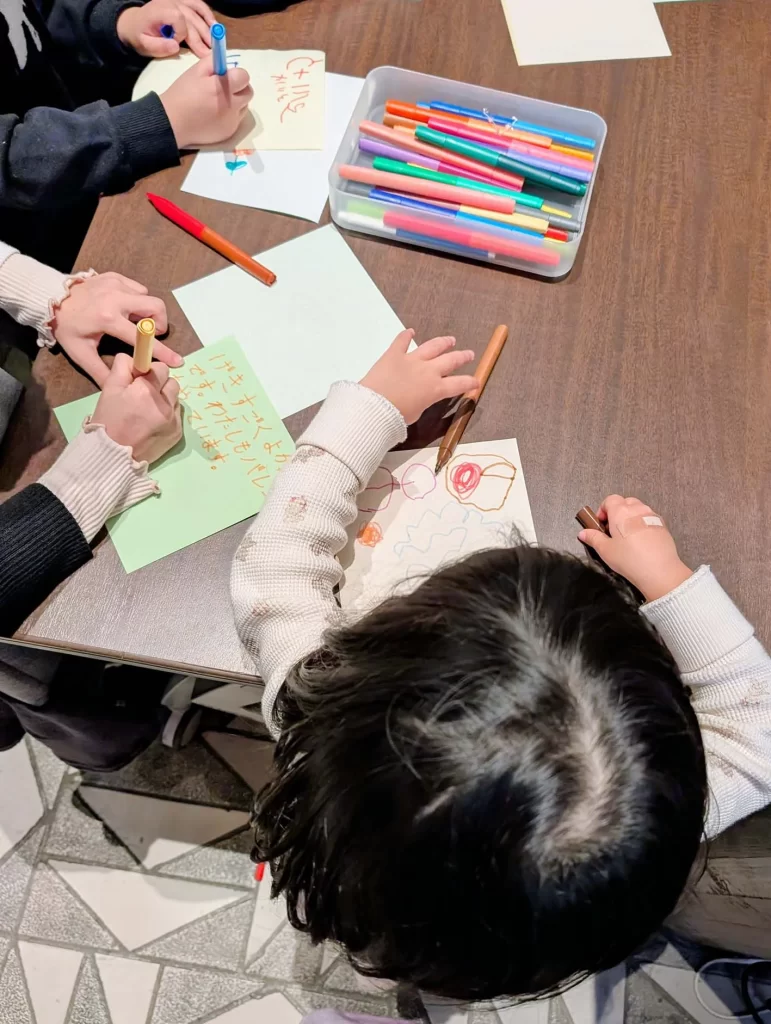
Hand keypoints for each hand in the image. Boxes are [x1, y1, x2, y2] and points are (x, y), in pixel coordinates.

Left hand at [51, 273, 181, 385]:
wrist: (51, 298)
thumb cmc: (68, 328)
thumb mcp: (81, 353)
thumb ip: (102, 372)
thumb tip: (120, 389)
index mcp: (108, 319)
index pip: (143, 338)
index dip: (162, 352)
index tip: (177, 360)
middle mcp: (116, 299)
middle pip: (156, 307)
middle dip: (159, 324)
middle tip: (149, 334)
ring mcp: (116, 284)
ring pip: (148, 297)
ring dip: (147, 312)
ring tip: (134, 321)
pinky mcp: (115, 276)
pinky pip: (138, 288)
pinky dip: (137, 300)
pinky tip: (124, 308)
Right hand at [92, 354, 182, 464]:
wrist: (114, 456)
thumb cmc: (108, 421)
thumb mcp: (109, 389)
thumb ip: (123, 367)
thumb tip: (136, 357)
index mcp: (146, 392)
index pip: (161, 369)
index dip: (149, 372)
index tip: (140, 380)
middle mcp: (164, 405)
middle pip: (171, 382)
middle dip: (159, 385)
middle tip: (143, 395)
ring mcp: (173, 421)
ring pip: (175, 398)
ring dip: (164, 399)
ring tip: (147, 410)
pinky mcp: (177, 434)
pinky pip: (177, 415)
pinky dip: (167, 415)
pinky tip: (152, 422)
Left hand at [117, 0, 214, 57]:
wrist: (134, 23)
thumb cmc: (140, 36)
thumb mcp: (143, 45)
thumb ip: (158, 46)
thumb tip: (176, 46)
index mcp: (159, 10)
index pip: (178, 18)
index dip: (181, 33)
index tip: (178, 44)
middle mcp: (170, 2)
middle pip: (191, 18)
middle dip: (201, 36)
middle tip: (209, 53)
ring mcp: (177, 1)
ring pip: (197, 12)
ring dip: (208, 27)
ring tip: (215, 42)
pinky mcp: (182, 2)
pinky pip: (198, 4)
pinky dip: (207, 14)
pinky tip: (215, 26)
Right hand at [160, 55, 252, 148]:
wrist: (173, 123)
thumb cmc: (183, 94)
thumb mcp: (196, 70)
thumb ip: (214, 62)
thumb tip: (226, 61)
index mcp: (223, 87)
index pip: (244, 76)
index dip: (236, 74)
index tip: (226, 76)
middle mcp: (232, 105)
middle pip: (248, 92)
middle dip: (239, 87)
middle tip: (224, 88)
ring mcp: (232, 121)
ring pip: (244, 107)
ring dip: (236, 101)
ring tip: (218, 102)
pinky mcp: (229, 132)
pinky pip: (236, 120)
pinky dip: (230, 115)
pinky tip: (215, 114)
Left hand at [360, 329, 476, 424]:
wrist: (374, 407)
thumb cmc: (395, 417)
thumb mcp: (416, 413)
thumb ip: (423, 402)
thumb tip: (422, 396)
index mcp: (435, 389)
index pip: (459, 384)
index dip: (470, 383)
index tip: (476, 381)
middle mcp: (428, 371)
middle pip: (451, 361)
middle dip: (462, 357)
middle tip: (469, 354)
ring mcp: (412, 360)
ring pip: (432, 347)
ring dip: (443, 342)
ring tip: (450, 340)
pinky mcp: (394, 354)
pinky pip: (401, 341)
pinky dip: (406, 335)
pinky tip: (410, 331)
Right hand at [578, 495, 692, 601]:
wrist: (659, 570)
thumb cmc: (628, 559)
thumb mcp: (605, 550)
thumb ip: (593, 538)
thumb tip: (583, 533)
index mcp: (620, 512)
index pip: (610, 500)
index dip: (603, 509)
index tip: (601, 524)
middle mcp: (637, 509)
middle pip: (625, 502)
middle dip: (618, 511)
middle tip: (613, 529)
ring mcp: (651, 516)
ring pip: (638, 509)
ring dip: (631, 516)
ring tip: (627, 534)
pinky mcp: (662, 525)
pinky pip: (649, 518)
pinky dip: (642, 523)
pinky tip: (641, 540)